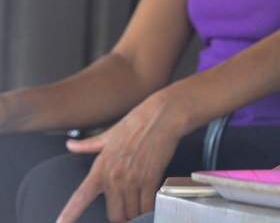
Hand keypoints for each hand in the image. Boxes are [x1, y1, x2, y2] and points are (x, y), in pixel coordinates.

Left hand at [57, 94, 183, 222]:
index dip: (70, 213)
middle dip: (121, 216)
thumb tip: (70, 144)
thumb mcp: (109, 135)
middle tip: (127, 211)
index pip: (80, 196)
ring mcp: (132, 178)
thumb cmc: (137, 123)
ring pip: (132, 212)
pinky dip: (150, 208)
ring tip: (141, 205)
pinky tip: (151, 203)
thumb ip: (88, 145)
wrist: (162, 115)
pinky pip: (147, 204)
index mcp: (100, 166)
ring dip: (137, 213)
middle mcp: (114, 176)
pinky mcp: (151, 178)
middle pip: (114, 213)